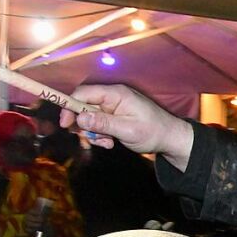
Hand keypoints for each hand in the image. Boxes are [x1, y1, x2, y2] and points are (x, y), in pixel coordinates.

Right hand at [61, 85, 193, 171]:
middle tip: (89, 139)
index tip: (66, 124)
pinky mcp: (115, 117)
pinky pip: (99, 124)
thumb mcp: (126, 130)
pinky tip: (110, 143)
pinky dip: (100, 135)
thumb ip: (103, 123)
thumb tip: (80, 118)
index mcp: (116, 94)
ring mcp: (114, 107)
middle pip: (83, 106)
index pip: (83, 93)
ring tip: (107, 143)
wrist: (170, 139)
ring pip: (90, 118)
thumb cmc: (153, 132)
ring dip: (93, 133)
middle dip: (83, 125)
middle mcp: (113, 97)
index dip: (70, 107)